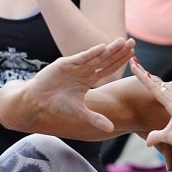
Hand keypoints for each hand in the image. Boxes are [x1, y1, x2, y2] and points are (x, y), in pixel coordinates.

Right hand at [16, 38, 132, 134]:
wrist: (37, 100)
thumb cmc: (57, 104)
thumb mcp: (79, 112)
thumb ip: (95, 118)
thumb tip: (111, 129)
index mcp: (89, 78)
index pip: (109, 68)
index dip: (120, 61)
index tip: (133, 55)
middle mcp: (84, 70)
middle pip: (105, 60)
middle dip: (119, 51)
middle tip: (132, 42)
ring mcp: (75, 66)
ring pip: (95, 57)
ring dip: (108, 50)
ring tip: (121, 42)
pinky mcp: (64, 64)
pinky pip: (80, 58)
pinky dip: (90, 53)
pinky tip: (102, 48)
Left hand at [135, 56, 171, 156]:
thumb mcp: (168, 136)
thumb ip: (157, 136)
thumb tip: (148, 142)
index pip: (158, 87)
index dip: (147, 78)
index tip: (136, 68)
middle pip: (156, 82)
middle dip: (143, 71)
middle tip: (131, 60)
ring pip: (156, 83)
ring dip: (143, 73)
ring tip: (132, 63)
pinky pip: (158, 91)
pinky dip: (148, 82)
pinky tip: (140, 75)